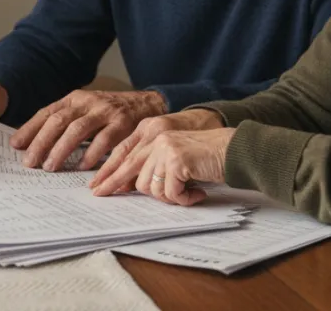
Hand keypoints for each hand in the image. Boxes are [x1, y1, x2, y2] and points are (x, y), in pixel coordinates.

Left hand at [11, 90, 166, 170]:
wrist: (146, 103)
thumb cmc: (109, 112)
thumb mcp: (85, 110)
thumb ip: (64, 123)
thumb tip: (33, 145)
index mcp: (74, 99)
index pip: (46, 113)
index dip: (30, 129)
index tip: (16, 146)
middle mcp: (87, 102)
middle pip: (58, 121)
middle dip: (41, 142)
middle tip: (30, 162)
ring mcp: (105, 111)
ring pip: (77, 130)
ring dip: (62, 150)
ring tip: (51, 167)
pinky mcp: (122, 122)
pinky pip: (104, 139)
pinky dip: (91, 154)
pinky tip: (82, 167)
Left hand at [89, 127, 235, 205]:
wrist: (232, 149)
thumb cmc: (205, 156)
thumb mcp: (172, 154)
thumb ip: (152, 163)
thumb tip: (127, 186)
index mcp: (152, 130)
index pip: (124, 152)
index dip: (109, 170)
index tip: (98, 184)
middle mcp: (155, 135)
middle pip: (128, 168)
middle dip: (113, 185)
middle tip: (100, 195)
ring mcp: (165, 147)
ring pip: (150, 187)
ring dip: (169, 197)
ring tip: (186, 193)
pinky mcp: (176, 160)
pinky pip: (170, 193)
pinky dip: (184, 200)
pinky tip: (197, 194)